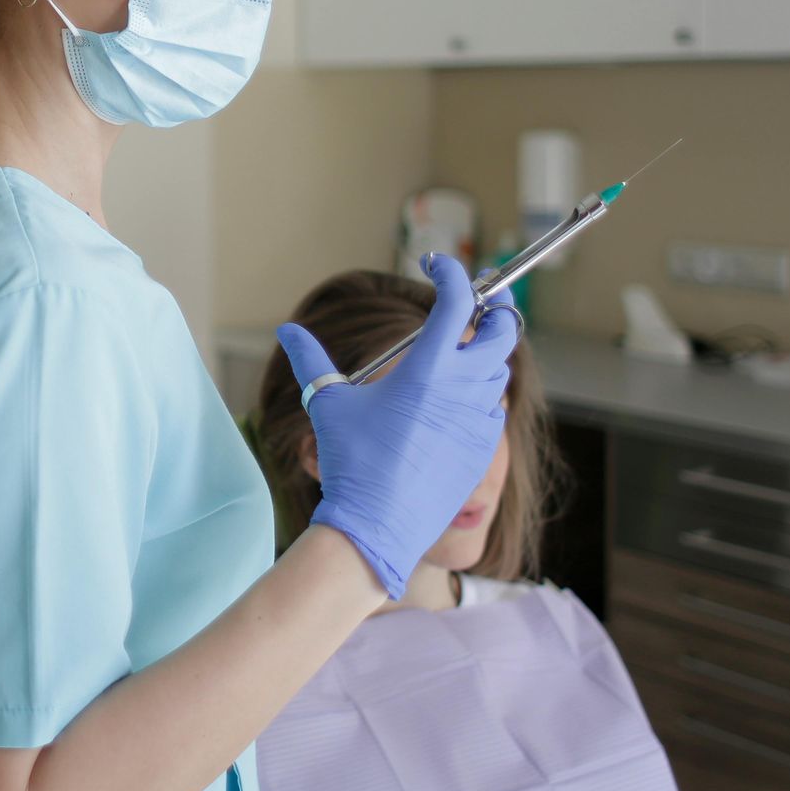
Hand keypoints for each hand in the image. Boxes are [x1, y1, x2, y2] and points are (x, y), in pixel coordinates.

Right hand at [276, 254, 514, 597]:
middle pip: (502, 332)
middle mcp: (461, 389)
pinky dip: (482, 396)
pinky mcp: (484, 448)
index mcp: (426, 369)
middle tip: (474, 305)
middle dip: (494, 312)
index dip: (452, 275)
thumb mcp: (327, 404)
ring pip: (499, 372)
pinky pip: (494, 410)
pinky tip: (456, 402)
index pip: (456, 302)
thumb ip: (310, 360)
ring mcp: (478, 420)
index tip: (439, 266)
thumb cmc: (351, 461)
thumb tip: (287, 330)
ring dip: (485, 355)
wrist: (377, 524)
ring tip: (459, 354)